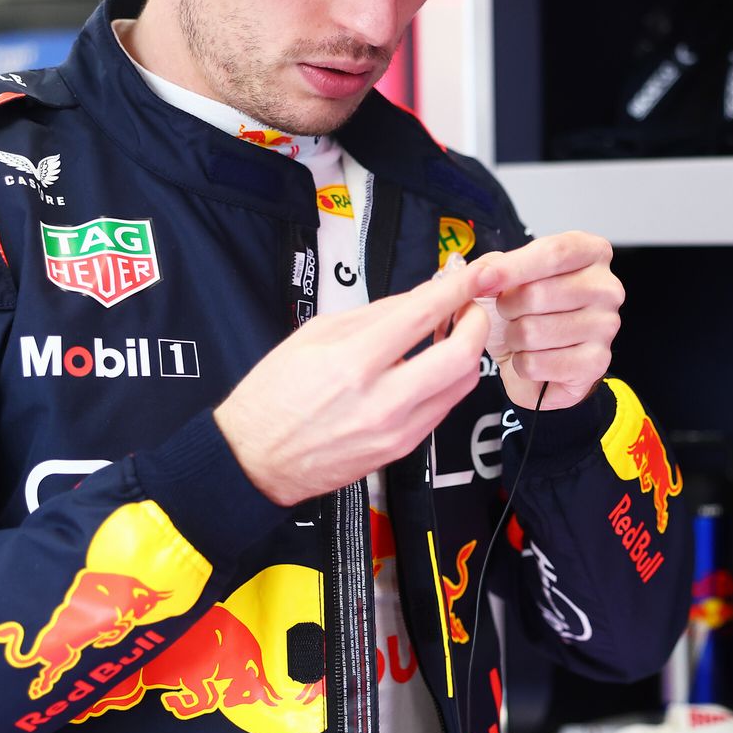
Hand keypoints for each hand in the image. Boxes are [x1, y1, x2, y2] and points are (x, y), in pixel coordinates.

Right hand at [214, 266, 490, 505]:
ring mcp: (396, 430)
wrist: (256, 461)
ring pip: (462, 384)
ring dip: (468, 351)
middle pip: (461, 355)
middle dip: (476, 321)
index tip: (474, 272)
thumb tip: (420, 295)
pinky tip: (436, 363)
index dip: (457, 287)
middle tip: (470, 304)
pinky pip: (444, 407)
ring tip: (453, 330)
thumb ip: (375, 314)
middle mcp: (381, 400)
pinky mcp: (402, 449)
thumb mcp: (314, 335)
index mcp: (352, 363)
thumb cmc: (274, 396)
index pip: (422, 315)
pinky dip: (449, 379)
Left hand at [468, 231, 622, 411]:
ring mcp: (606, 326)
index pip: (553, 252)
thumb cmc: (531, 310)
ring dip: (513, 339)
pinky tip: (534, 357)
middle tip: (510, 313)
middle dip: (507, 308)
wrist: (543, 357)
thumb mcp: (510, 277)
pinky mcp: (596, 362)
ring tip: (523, 337)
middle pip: (538, 294)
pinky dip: (522, 365)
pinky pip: (536, 363)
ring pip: (532, 332)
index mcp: (591, 253)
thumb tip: (483, 274)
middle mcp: (606, 287)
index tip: (483, 279)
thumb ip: (495, 265)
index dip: (513, 267)